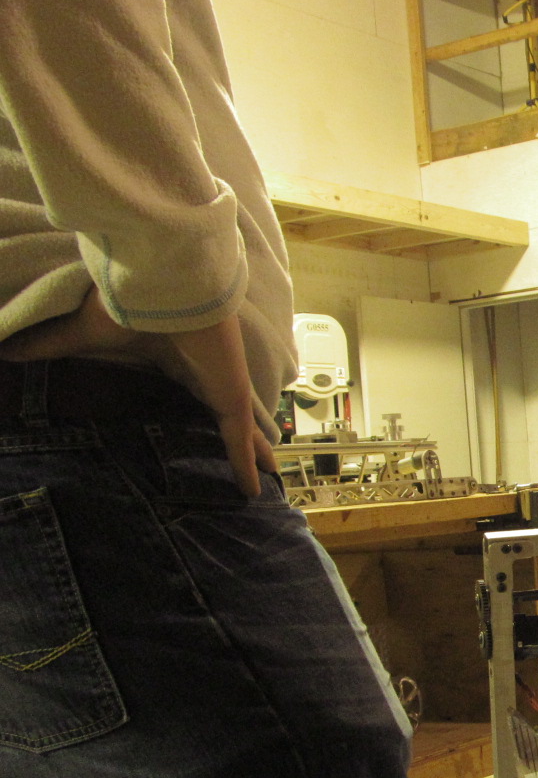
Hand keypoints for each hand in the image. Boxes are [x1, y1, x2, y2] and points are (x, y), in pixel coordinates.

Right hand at [0, 288, 273, 496]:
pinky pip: (239, 440)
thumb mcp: (85, 333)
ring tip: (270, 476)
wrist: (168, 286)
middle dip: (241, 433)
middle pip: (226, 412)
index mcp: (175, 359)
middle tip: (254, 458)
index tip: (200, 412)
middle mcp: (205, 375)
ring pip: (243, 430)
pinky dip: (246, 465)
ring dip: (254, 453)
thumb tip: (5, 349)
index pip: (189, 387)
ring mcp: (222, 387)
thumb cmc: (131, 303)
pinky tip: (253, 490)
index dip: (198, 400)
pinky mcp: (230, 398)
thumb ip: (51, 345)